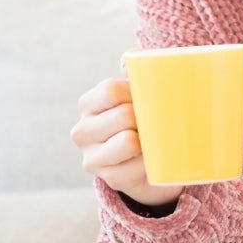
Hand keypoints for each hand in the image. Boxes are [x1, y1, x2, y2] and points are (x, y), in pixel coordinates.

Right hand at [70, 76, 183, 208]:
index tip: (151, 95)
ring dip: (151, 139)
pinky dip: (153, 161)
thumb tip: (127, 63)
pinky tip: (156, 158)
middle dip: (147, 116)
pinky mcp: (111, 179)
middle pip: (124, 115)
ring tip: (157, 137)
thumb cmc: (147, 116)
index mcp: (89, 104)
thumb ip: (136, 67)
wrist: (153, 160)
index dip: (136, 91)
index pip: (111, 90)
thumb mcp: (141, 89)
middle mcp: (83, 131)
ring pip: (129, 142)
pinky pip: (139, 167)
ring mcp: (94, 158)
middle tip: (159, 119)